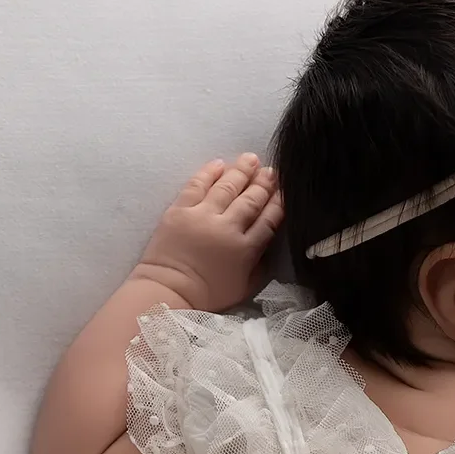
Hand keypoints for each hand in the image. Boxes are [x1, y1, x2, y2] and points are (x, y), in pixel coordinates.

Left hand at [136, 154, 282, 311]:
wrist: (169, 290)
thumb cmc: (207, 294)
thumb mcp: (245, 288)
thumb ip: (260, 265)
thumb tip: (269, 245)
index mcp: (246, 249)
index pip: (269, 219)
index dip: (279, 202)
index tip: (285, 189)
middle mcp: (227, 228)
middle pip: (251, 200)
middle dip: (264, 183)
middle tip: (272, 170)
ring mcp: (203, 216)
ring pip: (227, 187)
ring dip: (241, 171)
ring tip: (251, 159)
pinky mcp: (180, 210)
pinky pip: (197, 185)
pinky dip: (209, 172)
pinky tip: (219, 163)